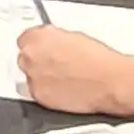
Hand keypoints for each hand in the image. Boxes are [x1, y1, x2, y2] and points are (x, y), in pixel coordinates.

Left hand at [17, 24, 133, 118]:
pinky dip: (46, 90)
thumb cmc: (98, 59)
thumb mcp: (73, 36)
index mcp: (38, 37)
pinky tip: (63, 88)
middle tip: (56, 63)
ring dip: (40, 75)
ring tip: (62, 76)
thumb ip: (54, 39)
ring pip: (29, 75)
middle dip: (38, 59)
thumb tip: (51, 44)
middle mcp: (31, 56)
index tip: (44, 47)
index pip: (25, 38)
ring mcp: (33, 77)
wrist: (108, 81)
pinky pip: (36, 91)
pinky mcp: (38, 96)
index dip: (38, 44)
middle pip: (25, 56)